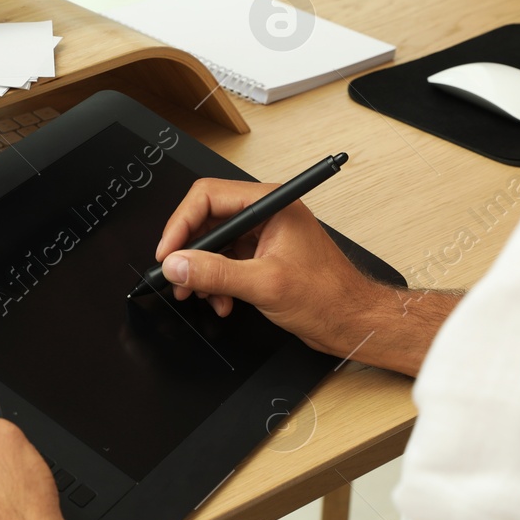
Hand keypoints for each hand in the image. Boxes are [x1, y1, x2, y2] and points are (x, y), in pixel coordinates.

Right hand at [155, 178, 405, 363]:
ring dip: (201, 272)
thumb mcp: (265, 284)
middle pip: (206, 219)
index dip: (181, 224)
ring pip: (213, 244)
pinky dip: (215, 283)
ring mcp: (263, 235)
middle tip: (175, 276)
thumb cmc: (328, 296)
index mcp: (271, 204)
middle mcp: (266, 214)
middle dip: (189, 252)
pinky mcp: (261, 257)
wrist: (352, 322)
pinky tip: (221, 302)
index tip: (168, 253)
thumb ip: (216, 273)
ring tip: (197, 295)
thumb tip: (178, 265)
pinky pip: (224, 262)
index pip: (208, 197)